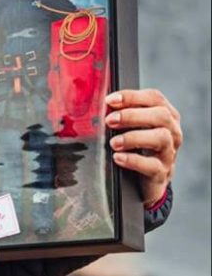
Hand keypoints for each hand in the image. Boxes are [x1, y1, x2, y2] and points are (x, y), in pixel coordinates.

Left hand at [105, 88, 181, 206]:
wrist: (144, 179)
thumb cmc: (136, 145)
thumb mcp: (132, 126)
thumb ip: (122, 112)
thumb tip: (102, 104)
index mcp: (166, 115)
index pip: (154, 97)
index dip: (132, 96)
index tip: (110, 100)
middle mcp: (172, 132)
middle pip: (161, 116)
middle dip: (132, 115)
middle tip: (109, 120)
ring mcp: (169, 153)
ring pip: (161, 138)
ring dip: (133, 137)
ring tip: (113, 142)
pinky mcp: (162, 172)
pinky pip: (152, 165)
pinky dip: (133, 160)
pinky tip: (118, 157)